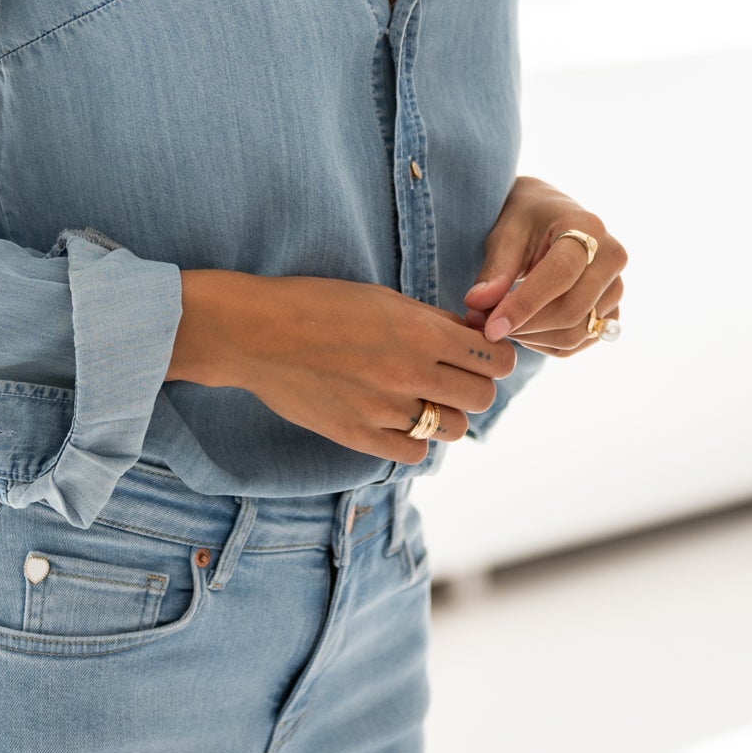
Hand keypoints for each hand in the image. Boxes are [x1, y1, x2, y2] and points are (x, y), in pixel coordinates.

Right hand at [170, 270, 516, 463]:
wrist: (255, 332)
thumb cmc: (318, 304)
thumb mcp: (382, 299)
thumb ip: (432, 322)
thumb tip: (475, 337)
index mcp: (420, 332)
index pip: (496, 359)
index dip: (495, 357)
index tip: (480, 354)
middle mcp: (409, 373)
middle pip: (481, 398)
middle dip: (473, 386)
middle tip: (450, 377)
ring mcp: (384, 410)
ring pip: (452, 429)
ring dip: (444, 414)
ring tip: (419, 398)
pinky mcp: (359, 437)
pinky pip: (414, 453)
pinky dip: (413, 439)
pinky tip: (395, 418)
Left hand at [463, 176, 626, 357]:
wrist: (551, 217)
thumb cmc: (525, 221)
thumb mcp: (504, 235)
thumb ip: (494, 271)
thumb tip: (478, 304)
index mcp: (586, 226)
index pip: (560, 274)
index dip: (525, 305)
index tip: (491, 327)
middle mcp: (611, 257)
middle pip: (572, 310)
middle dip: (525, 326)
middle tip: (485, 324)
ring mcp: (616, 287)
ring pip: (577, 333)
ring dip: (533, 338)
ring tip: (502, 322)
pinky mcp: (612, 310)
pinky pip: (580, 342)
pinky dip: (547, 343)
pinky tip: (524, 328)